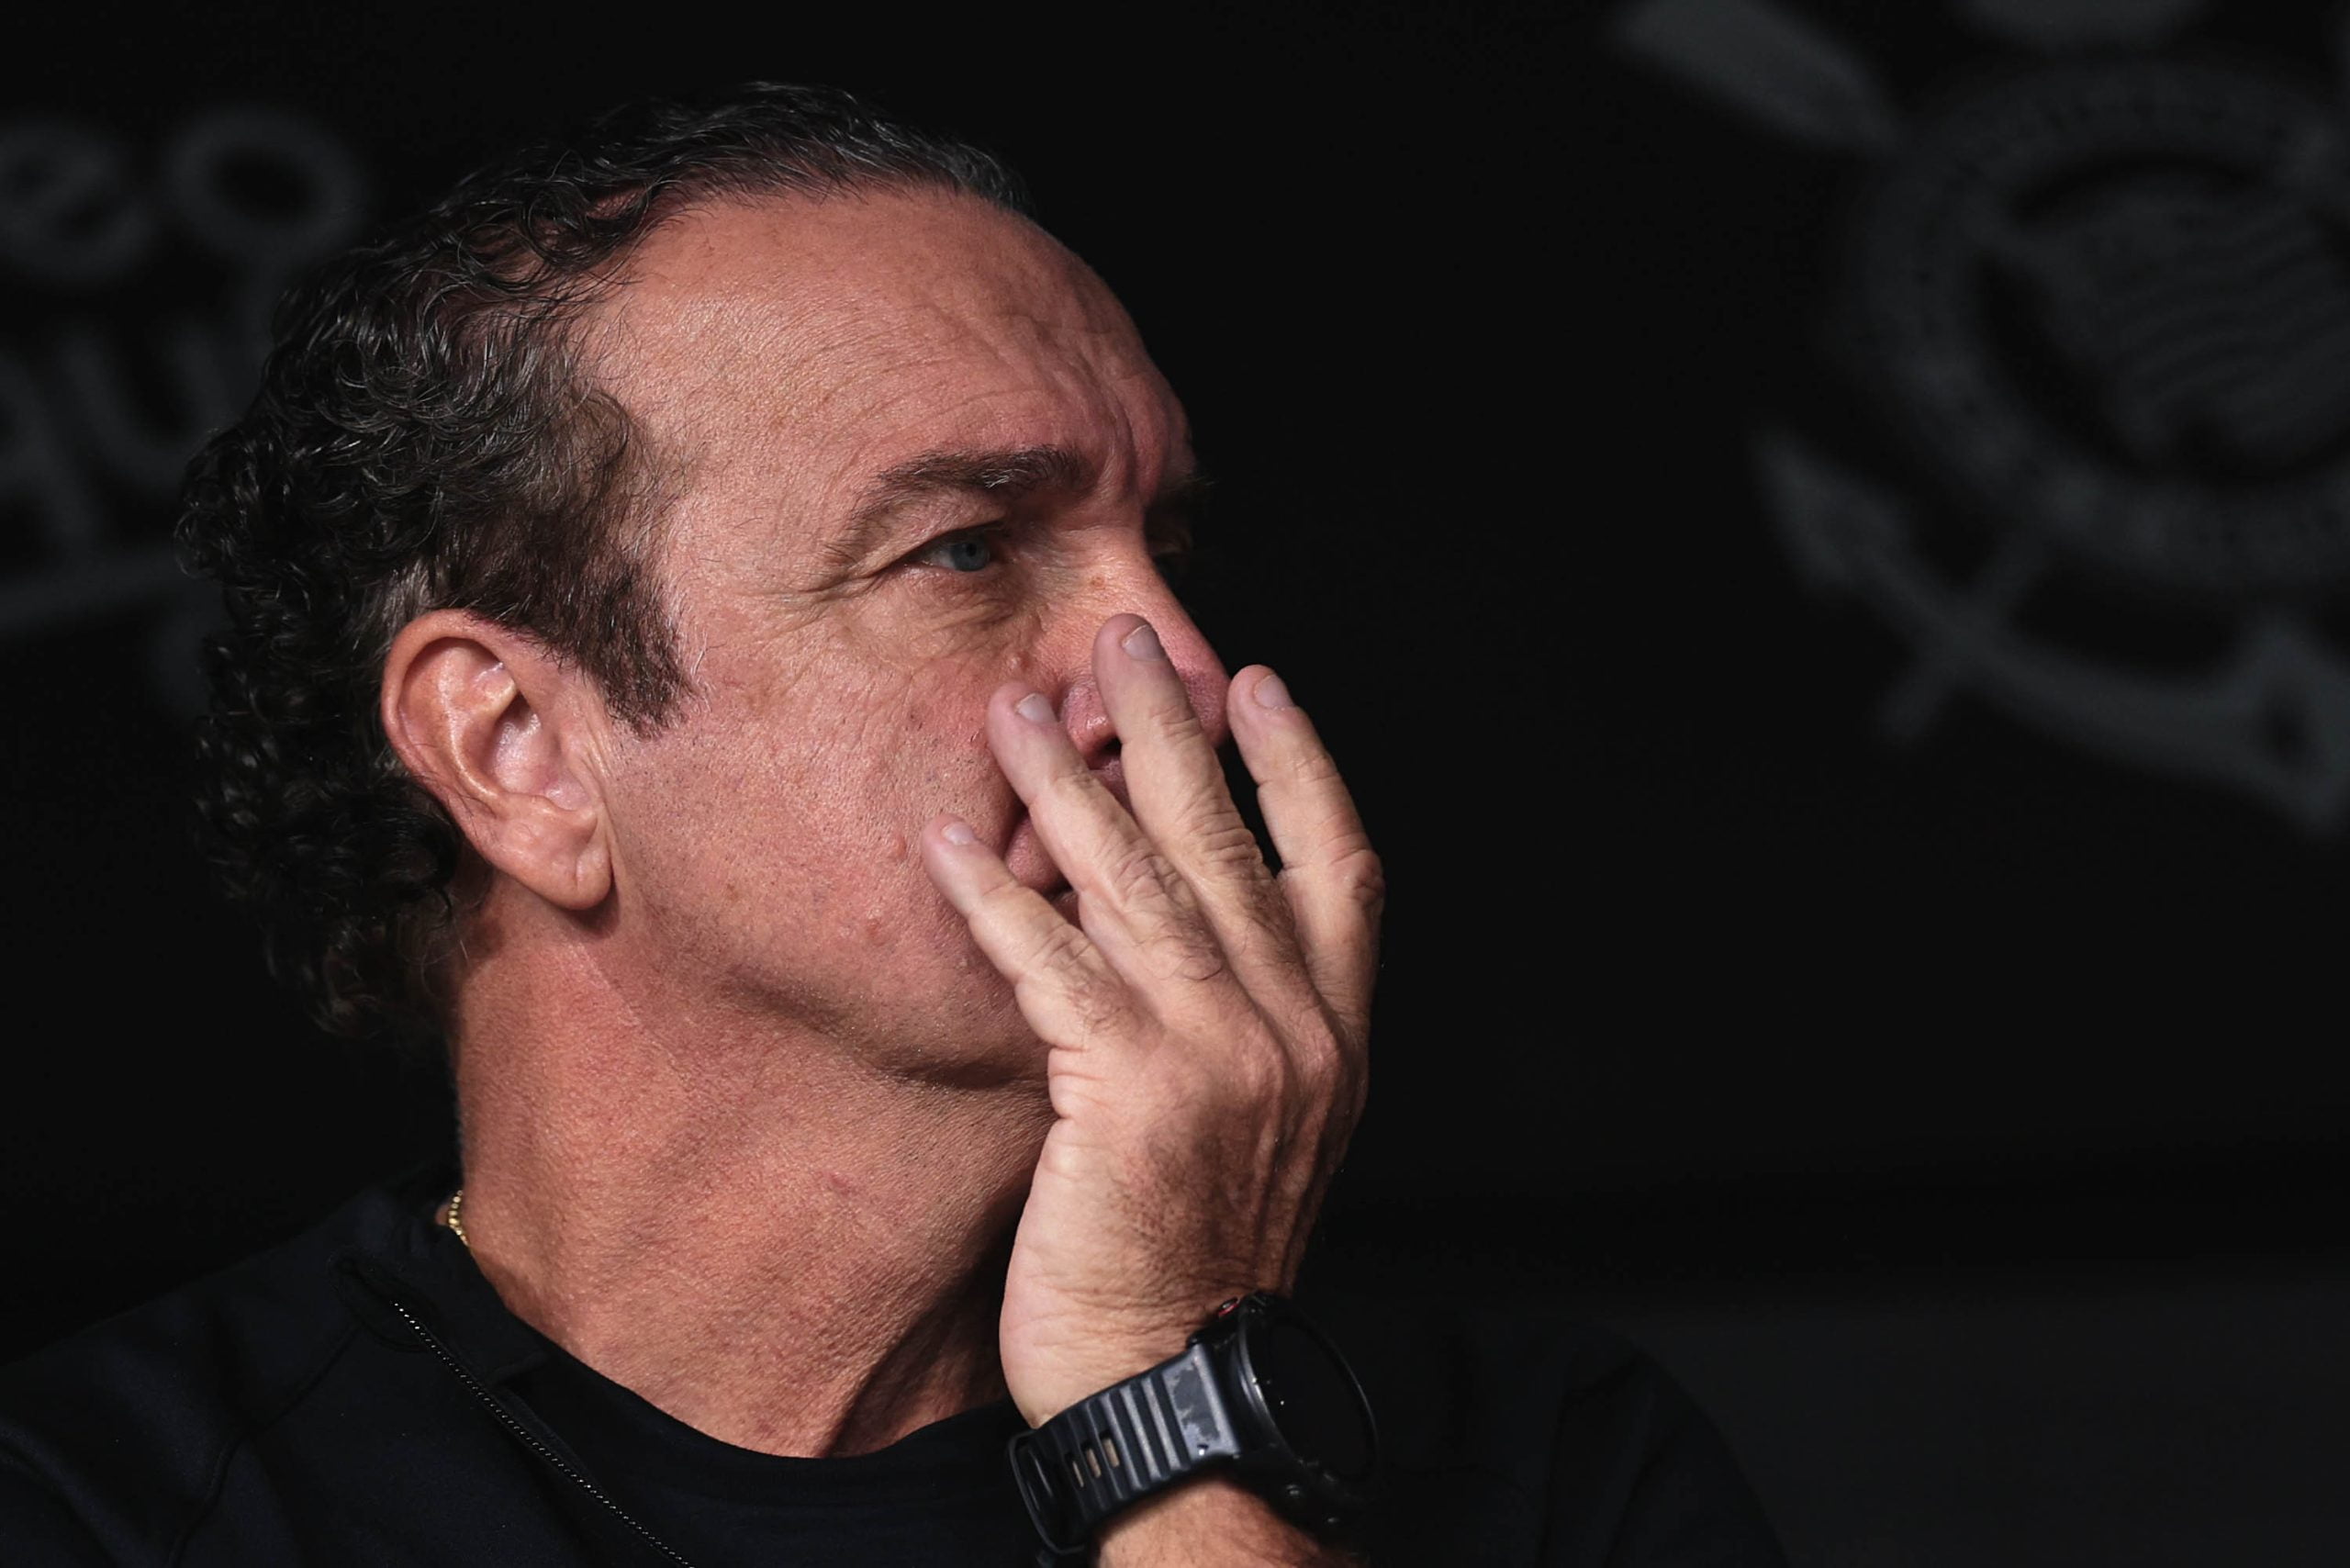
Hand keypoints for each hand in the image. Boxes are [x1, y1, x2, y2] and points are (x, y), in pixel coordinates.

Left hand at [920, 613, 1381, 1425]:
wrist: (1180, 1383)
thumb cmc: (1200, 1261)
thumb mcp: (1270, 1133)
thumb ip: (1253, 1027)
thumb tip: (1194, 928)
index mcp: (1336, 1037)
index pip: (1343, 869)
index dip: (1304, 769)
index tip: (1265, 690)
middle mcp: (1294, 1032)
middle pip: (1232, 843)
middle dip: (1177, 731)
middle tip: (1129, 640)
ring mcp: (1220, 1057)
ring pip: (1141, 883)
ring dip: (1073, 786)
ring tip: (1018, 709)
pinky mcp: (1131, 1092)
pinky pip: (1053, 963)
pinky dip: (998, 897)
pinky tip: (952, 842)